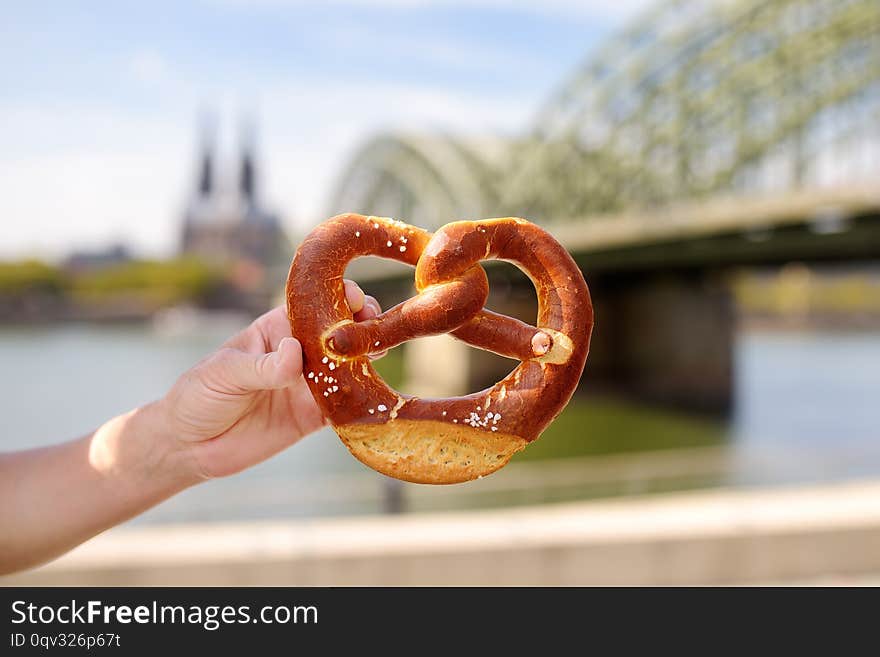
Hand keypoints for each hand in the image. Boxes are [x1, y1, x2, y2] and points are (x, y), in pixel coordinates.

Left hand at [160, 280, 382, 479]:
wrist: (189, 445)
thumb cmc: (200, 394)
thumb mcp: (225, 373)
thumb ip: (263, 365)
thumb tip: (295, 353)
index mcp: (277, 329)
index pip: (312, 307)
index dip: (335, 298)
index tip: (354, 298)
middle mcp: (299, 353)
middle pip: (339, 334)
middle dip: (362, 326)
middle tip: (377, 327)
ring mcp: (308, 384)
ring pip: (348, 367)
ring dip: (367, 360)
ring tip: (382, 352)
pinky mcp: (313, 416)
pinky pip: (344, 407)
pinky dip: (361, 402)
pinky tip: (376, 396)